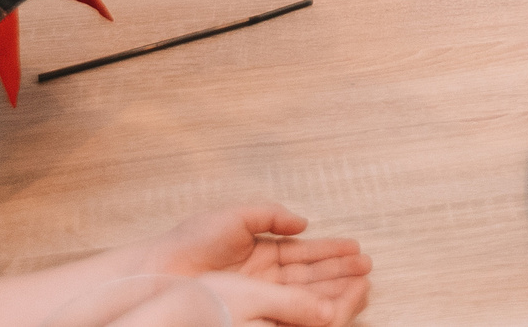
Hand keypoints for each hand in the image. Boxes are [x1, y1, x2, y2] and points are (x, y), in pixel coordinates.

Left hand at [134, 204, 369, 326]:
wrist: (159, 273)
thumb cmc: (188, 244)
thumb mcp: (233, 217)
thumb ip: (269, 215)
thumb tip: (303, 222)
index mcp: (259, 251)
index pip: (303, 253)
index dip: (330, 251)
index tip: (356, 250)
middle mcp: (263, 276)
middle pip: (310, 276)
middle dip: (340, 272)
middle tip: (368, 270)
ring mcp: (259, 296)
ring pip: (305, 294)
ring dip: (333, 289)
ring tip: (362, 285)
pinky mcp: (252, 312)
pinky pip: (288, 312)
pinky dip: (312, 308)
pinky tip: (332, 305)